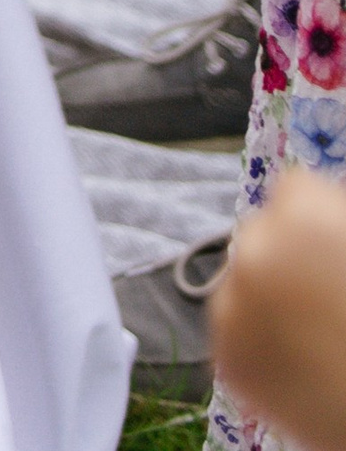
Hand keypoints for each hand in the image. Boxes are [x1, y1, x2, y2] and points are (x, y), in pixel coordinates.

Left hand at [213, 170, 345, 450]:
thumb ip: (335, 226)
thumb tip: (316, 216)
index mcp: (303, 219)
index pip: (294, 191)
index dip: (322, 221)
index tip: (337, 248)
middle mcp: (254, 253)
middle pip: (264, 236)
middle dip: (290, 260)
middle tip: (330, 302)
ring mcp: (231, 307)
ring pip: (246, 285)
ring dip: (272, 302)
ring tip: (322, 340)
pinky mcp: (227, 361)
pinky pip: (240, 336)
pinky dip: (265, 347)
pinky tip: (306, 370)